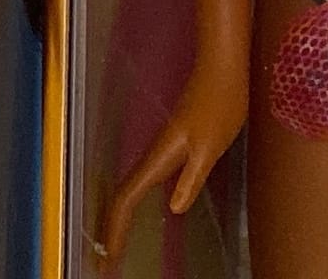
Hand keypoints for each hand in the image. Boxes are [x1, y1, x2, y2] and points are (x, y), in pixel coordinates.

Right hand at [97, 59, 247, 263]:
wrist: (222, 68)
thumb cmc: (220, 104)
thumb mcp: (211, 145)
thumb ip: (192, 176)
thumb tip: (174, 207)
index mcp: (161, 157)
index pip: (127, 198)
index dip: (115, 228)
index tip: (109, 257)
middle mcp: (155, 154)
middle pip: (123, 198)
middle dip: (110, 230)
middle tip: (105, 263)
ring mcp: (162, 151)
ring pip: (131, 190)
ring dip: (121, 219)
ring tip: (115, 246)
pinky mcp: (172, 147)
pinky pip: (144, 182)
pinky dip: (136, 204)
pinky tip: (142, 212)